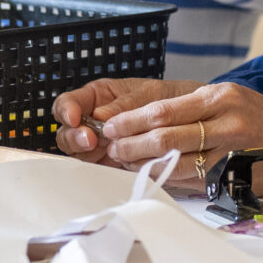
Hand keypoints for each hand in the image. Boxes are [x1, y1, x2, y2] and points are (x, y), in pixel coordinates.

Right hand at [53, 78, 185, 163]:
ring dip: (88, 153)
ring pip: (80, 153)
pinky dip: (105, 167)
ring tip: (108, 150)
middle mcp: (95, 122)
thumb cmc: (173, 97)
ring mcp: (101, 144)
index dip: (66, 110)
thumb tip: (100, 116)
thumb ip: (127, 103)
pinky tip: (118, 164)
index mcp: (99, 97)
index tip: (74, 117)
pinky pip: (101, 168)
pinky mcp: (113, 163)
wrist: (196, 120)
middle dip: (75, 136)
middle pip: (68, 132)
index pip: (69, 103)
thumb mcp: (152, 93)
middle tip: (90, 140)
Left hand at [71, 81, 262, 195]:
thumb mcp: (229, 100)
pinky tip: (152, 175)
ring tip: (124, 162)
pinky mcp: (233, 175)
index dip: (131, 119)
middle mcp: (225, 120)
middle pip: (164, 134)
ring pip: (174, 160)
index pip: (163, 109)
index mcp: (219, 97)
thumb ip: (191, 109)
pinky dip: (166, 177)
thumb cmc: (259, 118)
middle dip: (130, 143)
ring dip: (142, 163)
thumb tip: (143, 122)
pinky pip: (191, 179)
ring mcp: (230, 150)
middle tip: (111, 147)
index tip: (110, 125)